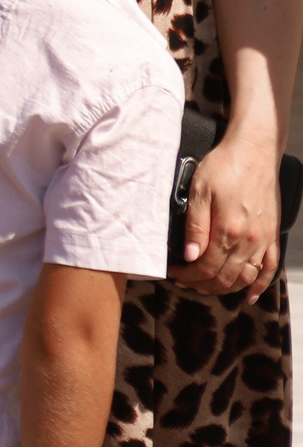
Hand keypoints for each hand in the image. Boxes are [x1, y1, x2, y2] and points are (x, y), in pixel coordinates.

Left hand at [174, 125, 281, 299]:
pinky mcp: (273, 234)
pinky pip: (271, 267)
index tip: (173, 273)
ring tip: (204, 286)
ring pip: (246, 277)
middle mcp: (250, 240)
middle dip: (201, 284)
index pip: (206, 267)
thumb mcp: (199, 192)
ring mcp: (264, 239)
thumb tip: (190, 257)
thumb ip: (195, 227)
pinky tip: (251, 296)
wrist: (254, 151)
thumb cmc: (223, 167)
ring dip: (225, 287)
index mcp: (229, 230)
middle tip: (183, 281)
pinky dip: (261, 284)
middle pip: (225, 277)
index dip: (187, 275)